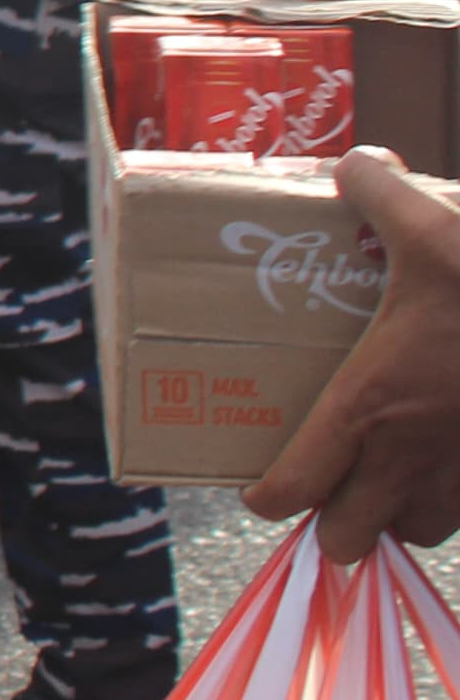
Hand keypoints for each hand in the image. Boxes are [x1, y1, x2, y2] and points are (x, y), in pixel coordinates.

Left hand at [244, 148, 459, 552]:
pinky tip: (445, 461)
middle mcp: (410, 456)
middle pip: (347, 538)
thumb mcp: (432, 226)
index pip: (294, 489)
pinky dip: (450, 503)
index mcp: (369, 405)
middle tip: (325, 486)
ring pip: (416, 533)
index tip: (258, 486)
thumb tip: (357, 161)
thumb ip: (379, 192)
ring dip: (395, 515)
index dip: (266, 495)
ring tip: (385, 478)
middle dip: (329, 523)